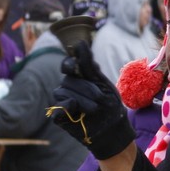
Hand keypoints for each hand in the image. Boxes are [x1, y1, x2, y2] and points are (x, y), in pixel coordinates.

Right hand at [48, 41, 134, 159]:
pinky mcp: (61, 117)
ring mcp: (64, 102)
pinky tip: (75, 112)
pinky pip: (57, 110)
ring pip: (62, 93)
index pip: (68, 65)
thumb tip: (79, 42)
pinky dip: (65, 110)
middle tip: (99, 98)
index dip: (69, 64)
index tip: (75, 67)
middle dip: (86, 88)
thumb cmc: (109, 103)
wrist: (112, 127)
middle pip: (68, 80)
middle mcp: (69, 87)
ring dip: (81, 100)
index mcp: (79, 77)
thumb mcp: (102, 82)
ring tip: (94, 108)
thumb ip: (89, 64)